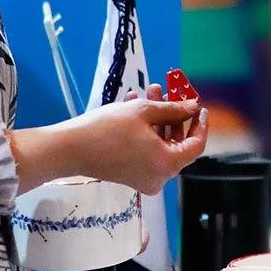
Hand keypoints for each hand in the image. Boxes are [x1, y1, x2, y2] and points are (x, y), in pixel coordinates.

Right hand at [69, 95, 207, 192]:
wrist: (70, 148)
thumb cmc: (108, 128)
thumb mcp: (144, 112)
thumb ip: (174, 109)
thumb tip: (192, 107)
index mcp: (167, 165)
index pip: (196, 145)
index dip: (199, 123)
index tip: (199, 106)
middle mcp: (159, 177)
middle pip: (177, 143)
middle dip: (173, 114)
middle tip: (171, 91)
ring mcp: (144, 178)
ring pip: (160, 144)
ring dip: (157, 118)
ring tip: (150, 91)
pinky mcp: (131, 176)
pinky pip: (146, 151)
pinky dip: (145, 131)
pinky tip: (135, 104)